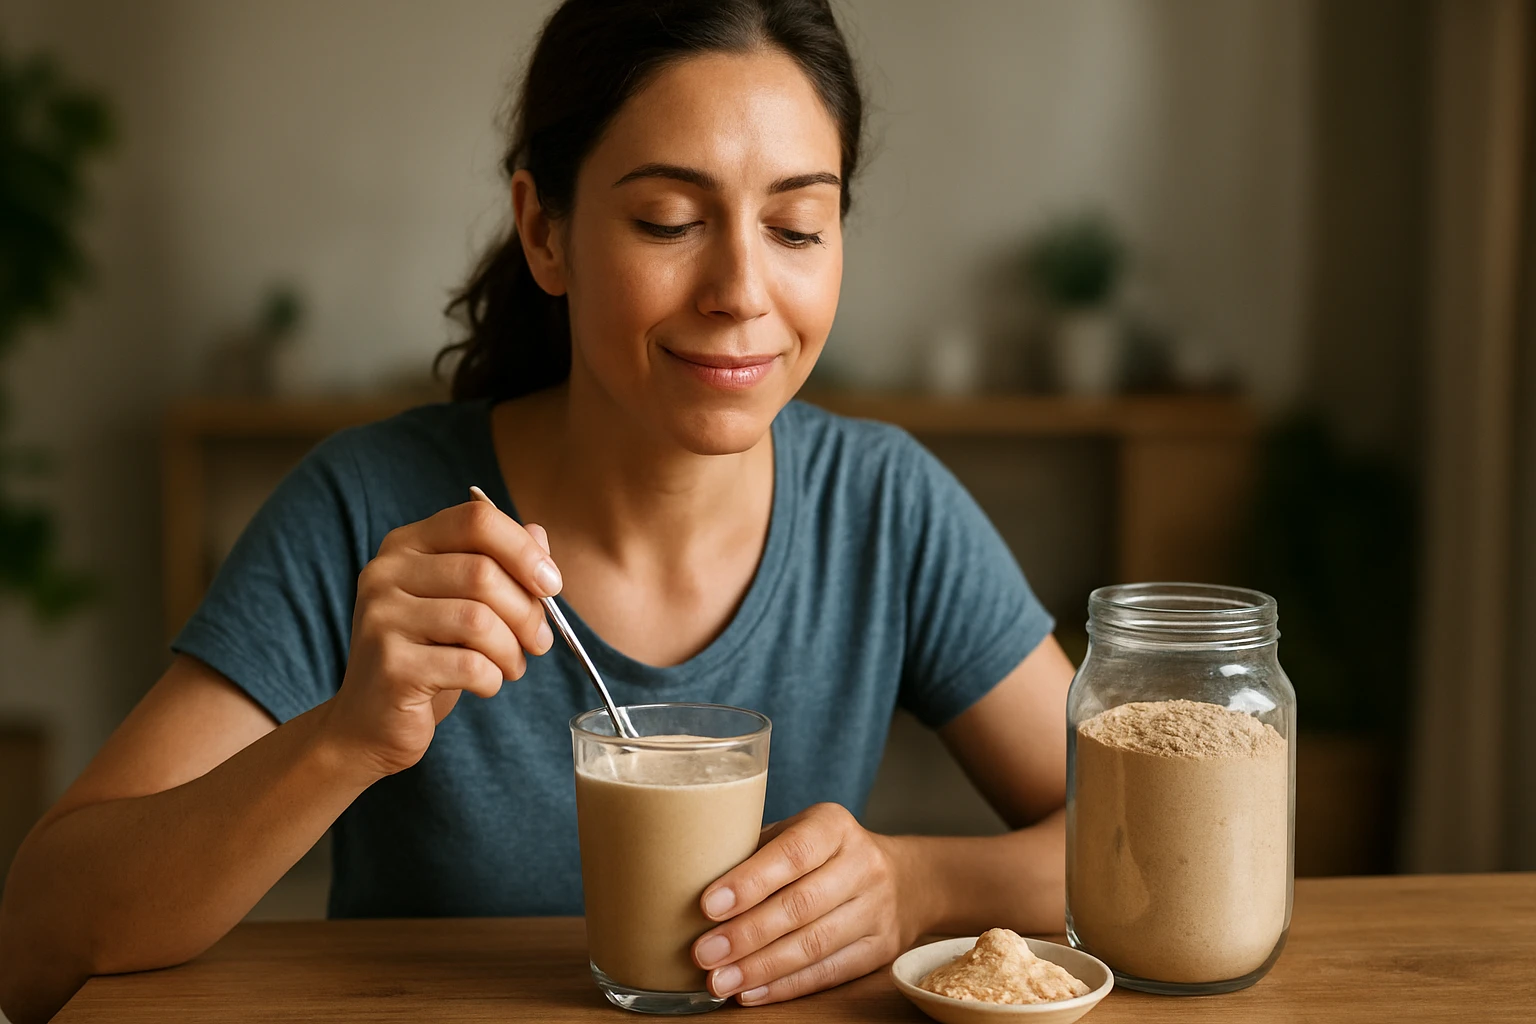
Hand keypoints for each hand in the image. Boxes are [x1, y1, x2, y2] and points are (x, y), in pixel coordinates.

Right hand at [325, 499, 561, 777]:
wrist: (369, 722)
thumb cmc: (426, 655)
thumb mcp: (461, 602)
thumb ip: (498, 564)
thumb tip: (539, 533)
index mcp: (406, 545)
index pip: (475, 520)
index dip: (524, 549)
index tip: (551, 584)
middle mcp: (386, 573)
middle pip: (483, 573)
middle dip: (527, 612)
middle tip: (538, 641)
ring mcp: (383, 619)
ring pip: (479, 621)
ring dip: (512, 649)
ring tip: (511, 666)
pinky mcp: (392, 666)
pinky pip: (470, 664)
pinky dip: (492, 678)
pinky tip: (486, 684)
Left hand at [690, 803, 919, 1005]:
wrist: (903, 879)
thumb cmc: (821, 854)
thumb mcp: (795, 833)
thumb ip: (752, 852)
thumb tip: (683, 881)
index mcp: (834, 826)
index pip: (792, 853)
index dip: (750, 882)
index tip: (707, 905)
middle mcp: (862, 863)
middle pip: (801, 905)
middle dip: (747, 934)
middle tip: (703, 954)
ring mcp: (876, 908)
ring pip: (814, 944)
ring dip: (761, 968)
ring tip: (718, 981)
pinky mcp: (880, 948)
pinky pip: (829, 972)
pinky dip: (786, 986)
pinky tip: (751, 992)